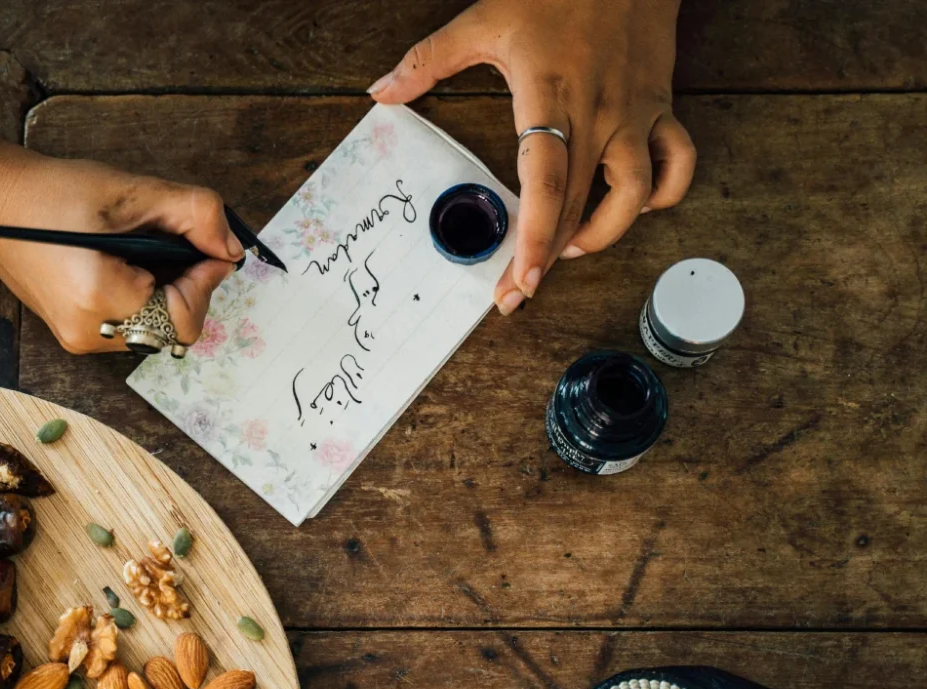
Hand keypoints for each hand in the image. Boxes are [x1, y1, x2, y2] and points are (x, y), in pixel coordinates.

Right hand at [0, 150, 242, 352]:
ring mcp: (79, 339)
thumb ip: (194, 215)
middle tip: (176, 241)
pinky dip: (145, 296)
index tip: (209, 247)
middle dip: (187, 285)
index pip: (184, 317)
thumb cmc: (52, 193)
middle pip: (174, 328)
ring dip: (167, 290)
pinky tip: (126, 262)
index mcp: (100, 301)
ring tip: (144, 248)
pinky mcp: (75, 333)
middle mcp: (88, 334)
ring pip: (156, 328)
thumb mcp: (131, 192)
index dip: (206, 280)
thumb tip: (231, 247)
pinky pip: (132, 324)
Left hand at [369, 0, 695, 314]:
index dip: (535, 240)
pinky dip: (663, 193)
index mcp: (551, 98)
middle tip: (519, 290)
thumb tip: (382, 92)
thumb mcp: (483, 19)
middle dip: (549, 259)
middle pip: (579, 206)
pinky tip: (633, 206)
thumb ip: (428, 60)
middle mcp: (598, 115)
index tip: (520, 281)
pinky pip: (678, 164)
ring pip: (635, 197)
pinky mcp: (660, 107)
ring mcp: (634, 115)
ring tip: (571, 247)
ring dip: (606, 233)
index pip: (546, 185)